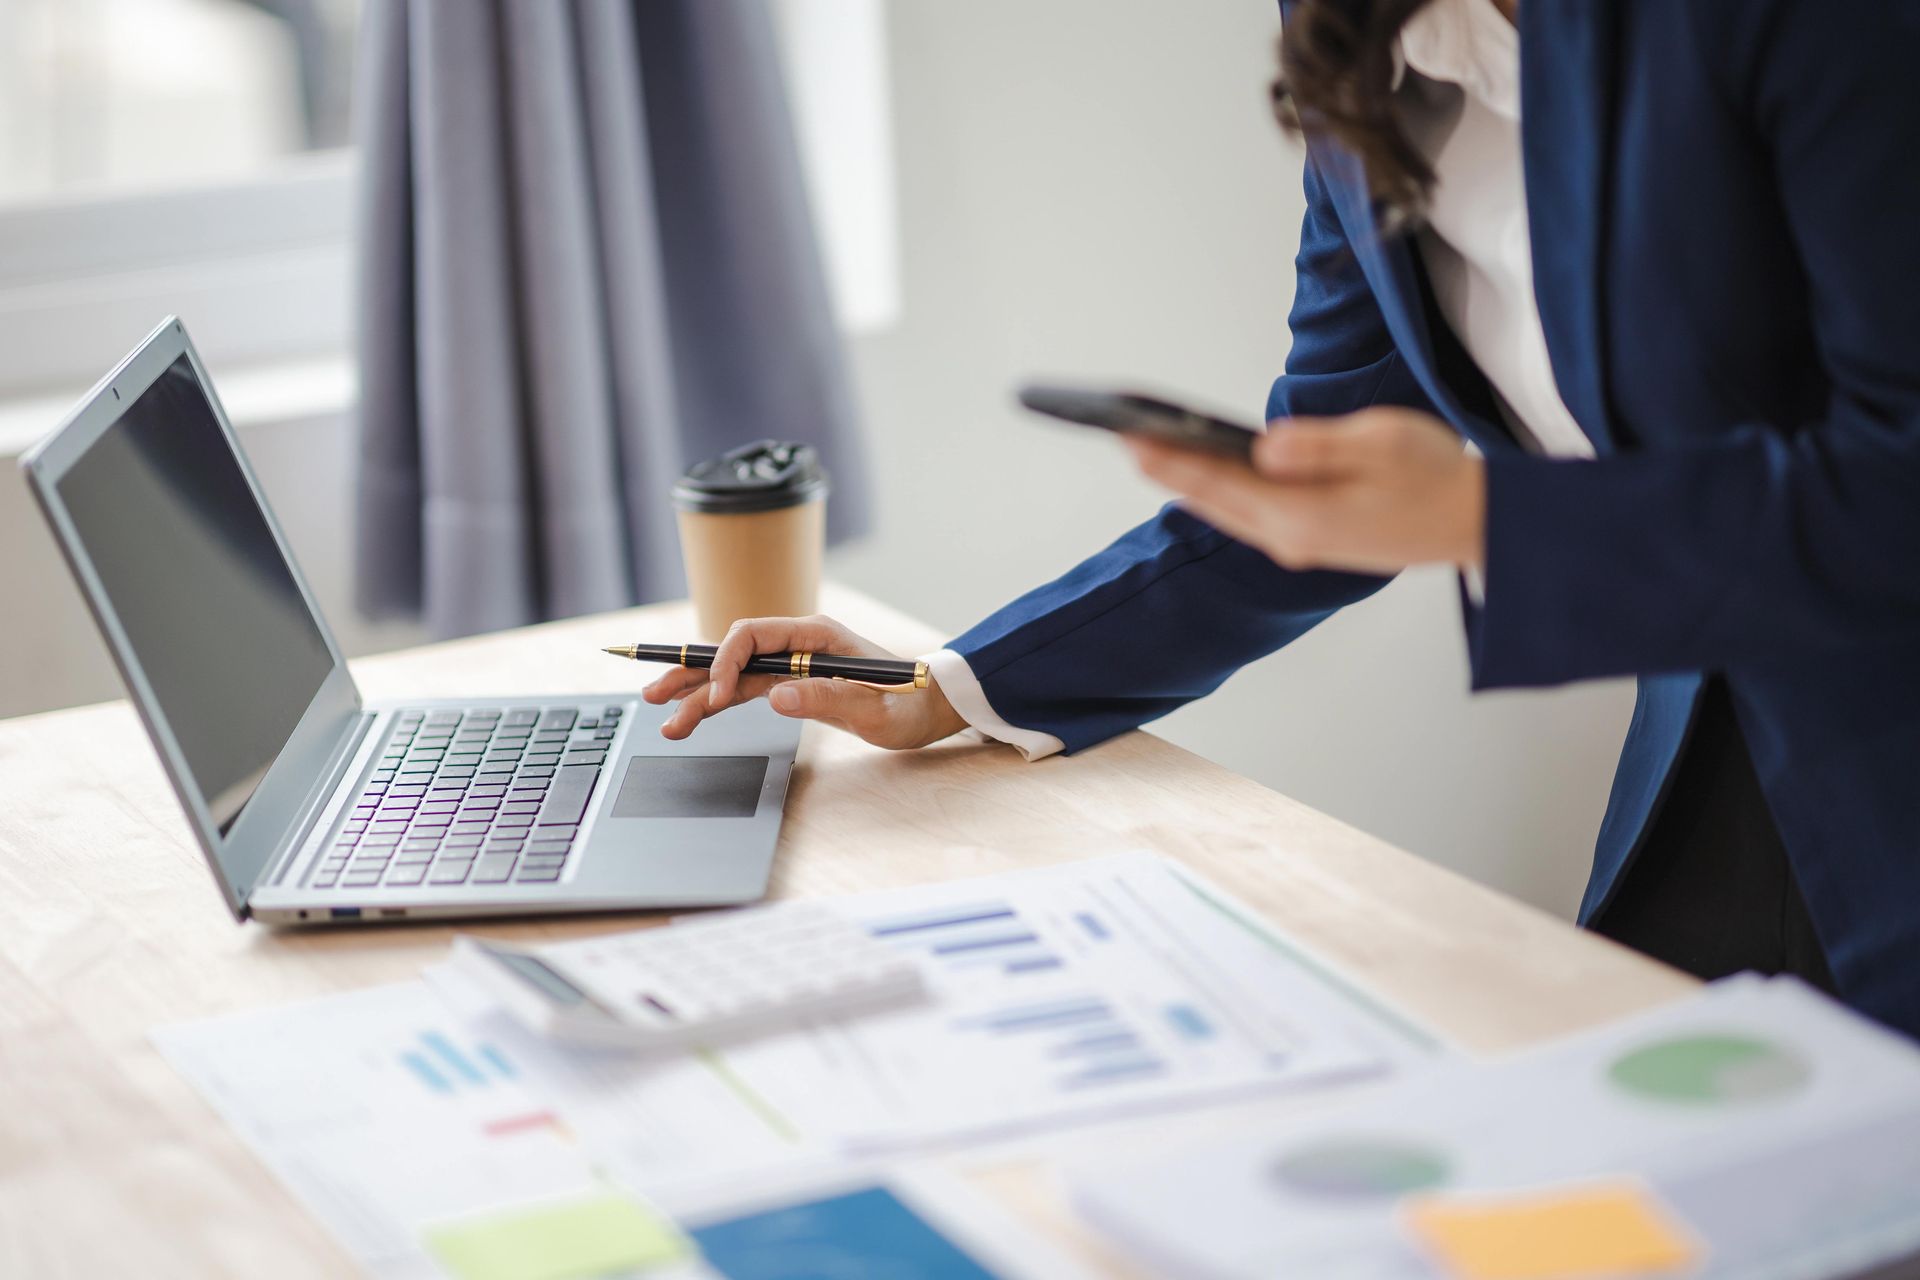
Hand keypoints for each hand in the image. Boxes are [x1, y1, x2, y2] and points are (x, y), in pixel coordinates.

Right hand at [644, 614, 967, 749]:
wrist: (927, 708)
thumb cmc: (907, 703)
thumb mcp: (872, 707)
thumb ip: (825, 699)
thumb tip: (776, 697)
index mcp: (815, 634)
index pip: (752, 635)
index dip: (726, 662)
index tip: (719, 697)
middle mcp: (796, 644)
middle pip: (731, 653)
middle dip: (692, 673)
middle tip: (654, 695)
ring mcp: (790, 665)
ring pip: (732, 676)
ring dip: (698, 695)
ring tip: (666, 721)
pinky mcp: (791, 686)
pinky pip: (745, 691)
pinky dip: (718, 704)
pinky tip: (691, 716)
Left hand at [1126, 407, 1485, 575]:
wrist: (1477, 524)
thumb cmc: (1436, 474)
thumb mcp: (1380, 441)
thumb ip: (1317, 446)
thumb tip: (1263, 447)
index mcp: (1303, 515)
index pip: (1218, 482)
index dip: (1170, 458)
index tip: (1129, 437)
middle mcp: (1291, 539)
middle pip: (1212, 499)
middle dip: (1166, 468)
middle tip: (1122, 436)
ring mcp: (1300, 546)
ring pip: (1228, 511)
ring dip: (1189, 482)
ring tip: (1151, 451)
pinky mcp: (1312, 541)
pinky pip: (1251, 516)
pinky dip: (1221, 494)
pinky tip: (1203, 477)